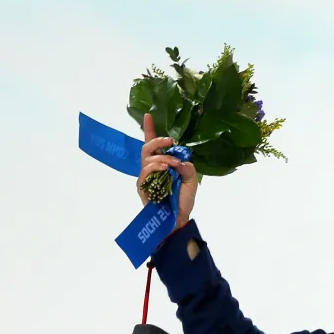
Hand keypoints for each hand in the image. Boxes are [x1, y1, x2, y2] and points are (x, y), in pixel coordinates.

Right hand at [137, 112, 198, 228]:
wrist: (178, 218)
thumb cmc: (183, 200)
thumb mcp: (191, 180)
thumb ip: (188, 167)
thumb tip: (180, 160)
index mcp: (162, 163)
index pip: (153, 145)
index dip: (150, 130)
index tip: (148, 115)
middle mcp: (152, 168)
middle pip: (147, 148)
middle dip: (157, 141)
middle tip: (170, 142)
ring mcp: (146, 177)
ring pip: (147, 158)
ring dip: (162, 157)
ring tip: (173, 164)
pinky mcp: (142, 187)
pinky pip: (144, 171)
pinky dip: (155, 166)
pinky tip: (164, 168)